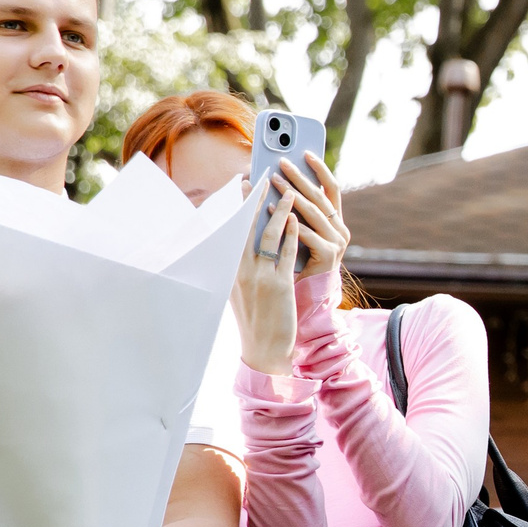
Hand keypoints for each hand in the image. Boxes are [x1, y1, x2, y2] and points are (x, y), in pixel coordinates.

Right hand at [232, 187, 302, 373]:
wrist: (264, 350)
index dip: (239, 206)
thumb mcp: (241, 290)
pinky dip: (291, 234)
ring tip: (288, 190)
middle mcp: (241, 271)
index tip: (243, 185)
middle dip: (254, 199)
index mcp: (231, 270)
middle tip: (260, 175)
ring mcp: (260, 277)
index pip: (234, 230)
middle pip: (247, 226)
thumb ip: (243, 266)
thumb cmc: (256, 320)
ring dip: (279, 210)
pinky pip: (286, 253)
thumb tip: (246, 242)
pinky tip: (296, 219)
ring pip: (269, 235)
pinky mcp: (279, 285)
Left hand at [274, 153, 349, 278]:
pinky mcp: (328, 255)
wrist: (308, 298)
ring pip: (312, 212)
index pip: (331, 188)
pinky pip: (306, 233)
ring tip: (274, 181)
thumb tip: (275, 185)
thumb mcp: (299, 234)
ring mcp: (337, 242)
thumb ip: (295, 215)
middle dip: (300, 177)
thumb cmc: (299, 265)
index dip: (320, 169)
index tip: (305, 152)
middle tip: (281, 162)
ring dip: (291, 194)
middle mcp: (340, 229)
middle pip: (319, 196)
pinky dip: (289, 222)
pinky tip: (270, 210)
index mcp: (335, 222)